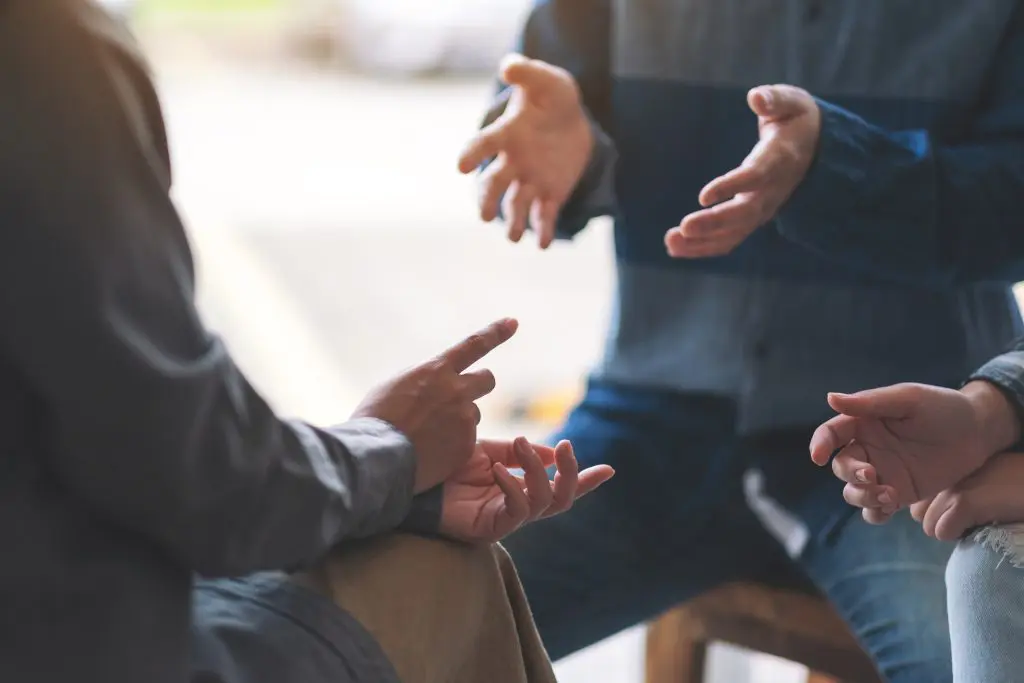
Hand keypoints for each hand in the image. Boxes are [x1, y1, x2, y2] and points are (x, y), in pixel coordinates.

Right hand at [352, 318, 517, 492]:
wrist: (375, 457)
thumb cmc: (375, 420)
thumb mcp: (395, 385)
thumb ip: (422, 380)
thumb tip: (434, 383)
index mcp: (436, 371)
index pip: (474, 345)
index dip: (496, 332)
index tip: (513, 322)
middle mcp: (456, 391)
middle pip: (487, 379)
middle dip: (479, 384)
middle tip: (463, 396)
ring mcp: (463, 419)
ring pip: (472, 415)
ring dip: (457, 421)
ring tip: (429, 434)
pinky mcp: (466, 446)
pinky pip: (466, 441)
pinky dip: (452, 446)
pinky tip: (431, 452)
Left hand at [438, 437, 613, 542]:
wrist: (413, 478)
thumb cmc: (447, 466)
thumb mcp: (489, 450)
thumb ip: (520, 453)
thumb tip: (551, 452)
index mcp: (518, 489)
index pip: (559, 488)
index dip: (585, 480)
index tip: (610, 469)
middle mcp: (516, 508)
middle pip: (561, 500)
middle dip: (569, 473)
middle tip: (564, 446)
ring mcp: (504, 521)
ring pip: (543, 502)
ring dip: (537, 470)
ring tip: (520, 445)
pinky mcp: (490, 530)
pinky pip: (516, 511)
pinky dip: (513, 486)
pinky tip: (499, 470)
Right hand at [457, 54, 592, 248]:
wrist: (572, 122)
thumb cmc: (553, 99)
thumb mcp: (549, 82)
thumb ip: (528, 74)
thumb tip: (507, 66)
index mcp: (506, 135)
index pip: (484, 145)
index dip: (472, 154)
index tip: (461, 166)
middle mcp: (512, 162)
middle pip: (494, 184)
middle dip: (488, 199)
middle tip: (483, 215)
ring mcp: (529, 181)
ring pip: (516, 205)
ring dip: (513, 221)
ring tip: (513, 237)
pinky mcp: (549, 195)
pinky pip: (544, 216)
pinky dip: (543, 230)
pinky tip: (543, 244)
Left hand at [666, 85, 820, 257]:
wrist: (816, 149)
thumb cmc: (796, 120)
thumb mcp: (792, 102)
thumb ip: (775, 99)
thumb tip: (756, 97)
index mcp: (780, 160)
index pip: (755, 177)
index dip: (731, 186)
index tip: (703, 196)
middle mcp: (771, 191)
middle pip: (743, 213)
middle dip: (713, 222)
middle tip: (684, 227)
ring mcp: (763, 208)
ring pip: (734, 233)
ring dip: (702, 242)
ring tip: (670, 242)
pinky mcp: (751, 219)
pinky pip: (728, 239)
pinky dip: (703, 247)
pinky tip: (675, 247)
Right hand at [809, 382, 1019, 524]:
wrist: (979, 432)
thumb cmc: (943, 408)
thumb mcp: (907, 400)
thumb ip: (870, 403)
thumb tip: (830, 398)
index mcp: (864, 424)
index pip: (831, 434)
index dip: (819, 444)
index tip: (819, 457)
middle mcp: (868, 450)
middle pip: (841, 467)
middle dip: (851, 475)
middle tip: (873, 476)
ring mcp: (882, 474)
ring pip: (854, 492)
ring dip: (862, 497)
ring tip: (888, 496)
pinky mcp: (899, 494)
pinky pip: (875, 510)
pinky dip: (874, 513)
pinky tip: (890, 508)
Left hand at [909, 452, 1023, 541]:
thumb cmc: (1013, 482)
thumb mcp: (977, 478)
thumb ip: (954, 487)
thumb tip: (935, 512)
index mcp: (944, 468)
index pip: (916, 499)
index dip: (934, 511)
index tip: (956, 512)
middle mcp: (942, 474)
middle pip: (917, 514)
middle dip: (938, 522)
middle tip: (964, 520)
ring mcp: (951, 488)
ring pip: (929, 526)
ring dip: (949, 531)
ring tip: (974, 523)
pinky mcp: (964, 503)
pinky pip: (942, 532)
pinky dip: (958, 535)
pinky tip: (978, 526)